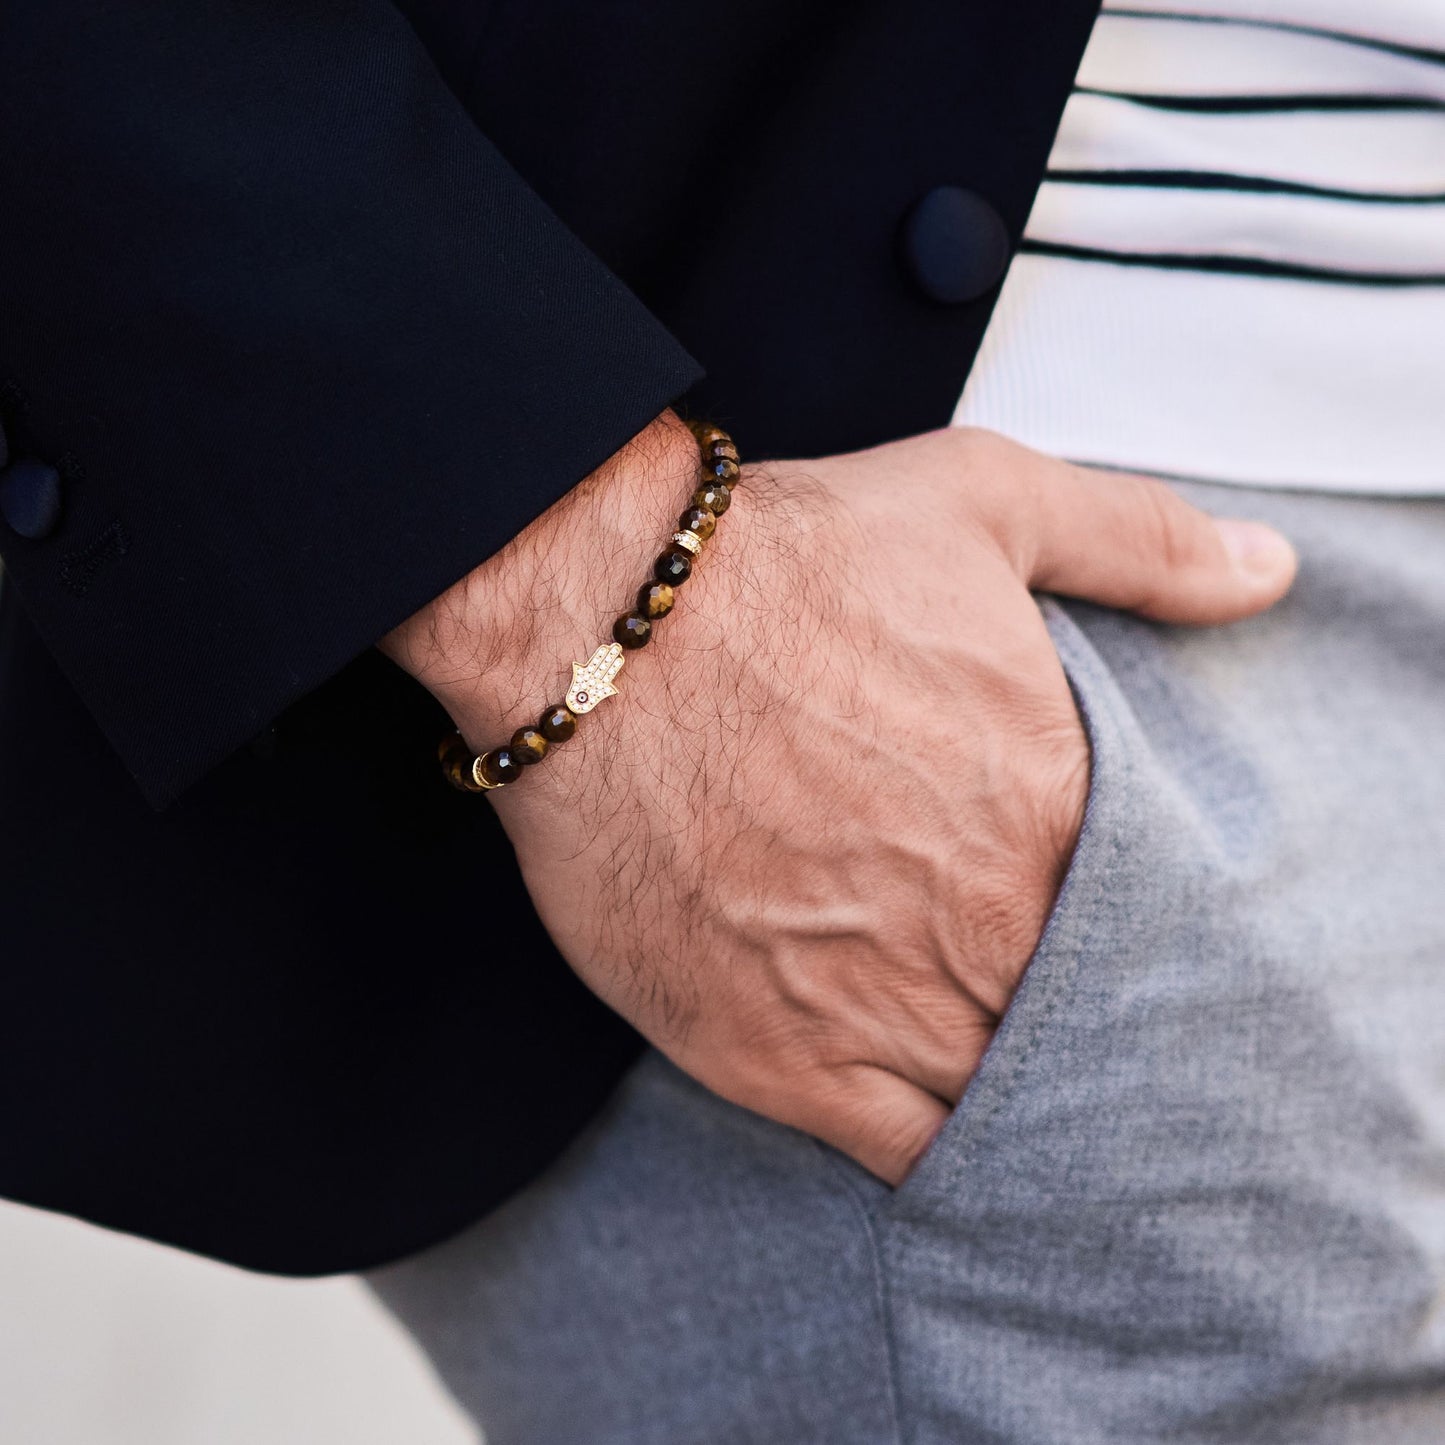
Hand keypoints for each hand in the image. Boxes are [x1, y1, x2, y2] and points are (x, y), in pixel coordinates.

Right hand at [385, 415, 1295, 1183]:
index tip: (1066, 896)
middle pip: (1070, 1011)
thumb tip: (1269, 572)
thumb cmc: (790, 562)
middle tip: (1009, 963)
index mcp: (1052, 805)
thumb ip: (1141, 542)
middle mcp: (983, 920)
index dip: (1116, 918)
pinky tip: (929, 1115)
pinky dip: (931, 1146)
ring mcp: (881, 1001)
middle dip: (1058, 999)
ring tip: (973, 1033)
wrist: (603, 629)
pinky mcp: (777, 1054)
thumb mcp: (987, 501)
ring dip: (1004, 1079)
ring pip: (995, 1092)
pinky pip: (897, 1148)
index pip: (1140, 914)